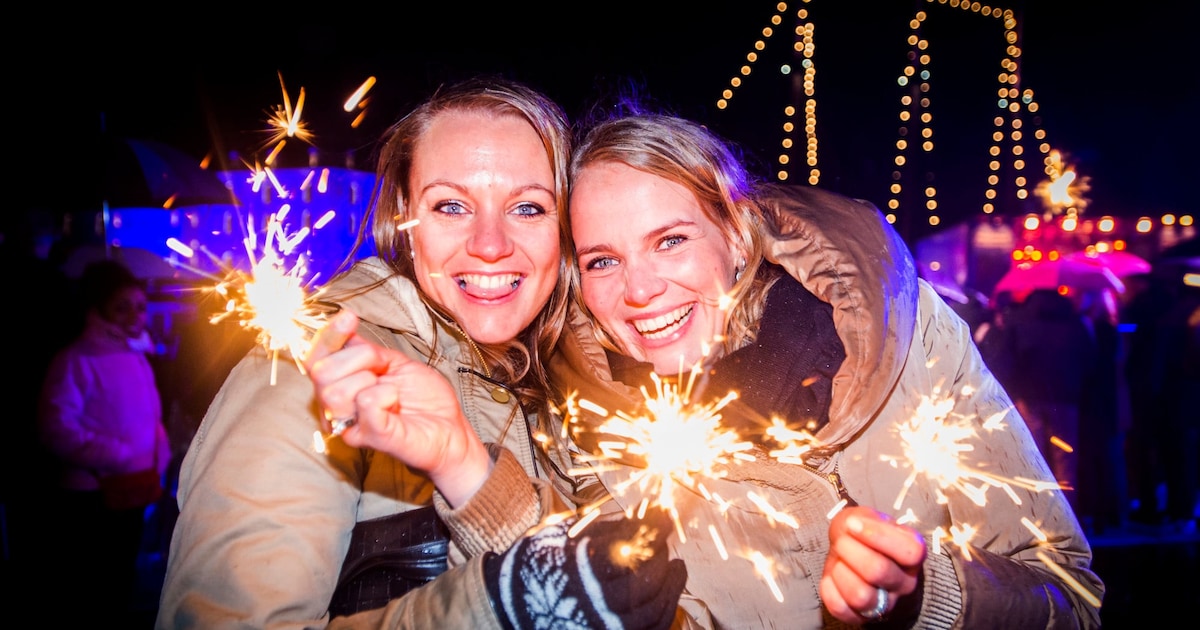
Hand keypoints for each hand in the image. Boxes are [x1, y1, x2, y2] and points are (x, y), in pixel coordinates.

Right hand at [303, 309, 491, 505]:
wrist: (450, 429)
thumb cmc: (424, 400)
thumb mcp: (393, 362)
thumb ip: (364, 349)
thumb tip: (343, 323)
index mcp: (340, 387)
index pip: (314, 360)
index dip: (328, 335)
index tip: (349, 317)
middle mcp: (338, 408)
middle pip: (321, 372)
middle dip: (358, 357)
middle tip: (384, 367)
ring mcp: (352, 425)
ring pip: (336, 391)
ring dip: (370, 379)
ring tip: (392, 390)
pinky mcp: (371, 437)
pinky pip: (365, 402)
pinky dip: (385, 394)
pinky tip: (396, 402)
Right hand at [485, 510, 686, 629]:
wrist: (508, 605)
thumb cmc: (535, 565)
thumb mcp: (562, 535)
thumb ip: (604, 529)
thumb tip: (644, 517)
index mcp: (581, 569)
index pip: (632, 544)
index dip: (654, 527)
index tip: (664, 513)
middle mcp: (594, 603)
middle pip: (646, 576)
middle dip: (660, 554)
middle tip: (663, 539)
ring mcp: (603, 627)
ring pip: (653, 608)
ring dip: (670, 584)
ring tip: (676, 565)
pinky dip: (664, 611)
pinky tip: (668, 594)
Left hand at [820, 506, 925, 623]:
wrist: (853, 556)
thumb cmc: (862, 536)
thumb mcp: (867, 517)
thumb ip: (864, 519)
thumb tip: (854, 525)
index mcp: (912, 556)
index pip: (910, 551)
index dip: (877, 535)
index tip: (853, 524)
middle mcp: (904, 583)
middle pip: (879, 571)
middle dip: (851, 550)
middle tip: (841, 542)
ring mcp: (884, 603)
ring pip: (861, 596)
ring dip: (841, 572)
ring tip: (839, 561)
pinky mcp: (860, 616)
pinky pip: (842, 609)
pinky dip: (830, 589)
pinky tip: (832, 576)